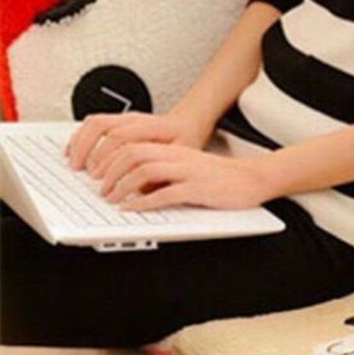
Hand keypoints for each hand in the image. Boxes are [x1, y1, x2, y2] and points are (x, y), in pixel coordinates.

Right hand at [66, 110, 211, 173]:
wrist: (187, 124)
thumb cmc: (185, 140)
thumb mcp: (181, 158)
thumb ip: (162, 172)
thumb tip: (142, 191)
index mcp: (152, 126)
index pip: (121, 138)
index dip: (108, 160)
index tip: (103, 179)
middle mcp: (136, 118)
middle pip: (103, 127)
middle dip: (91, 153)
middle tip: (88, 175)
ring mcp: (125, 117)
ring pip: (95, 123)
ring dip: (81, 143)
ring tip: (75, 164)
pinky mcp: (118, 119)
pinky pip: (93, 123)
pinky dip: (80, 137)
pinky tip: (74, 151)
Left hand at [96, 143, 274, 210]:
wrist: (253, 179)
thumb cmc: (223, 177)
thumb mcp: (189, 167)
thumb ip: (165, 171)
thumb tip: (136, 184)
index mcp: (173, 150)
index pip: (131, 146)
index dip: (110, 159)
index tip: (99, 174)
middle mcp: (178, 157)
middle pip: (132, 154)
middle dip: (110, 172)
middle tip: (101, 189)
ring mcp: (187, 172)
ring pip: (143, 171)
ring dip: (121, 186)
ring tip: (113, 199)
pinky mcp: (197, 189)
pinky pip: (164, 193)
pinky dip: (144, 202)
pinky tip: (134, 209)